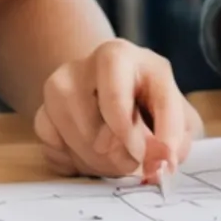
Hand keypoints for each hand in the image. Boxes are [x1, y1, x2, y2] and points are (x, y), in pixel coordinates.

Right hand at [34, 39, 202, 180]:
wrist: (113, 91)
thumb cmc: (151, 103)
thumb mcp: (178, 115)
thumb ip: (178, 139)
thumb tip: (162, 164)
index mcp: (120, 56)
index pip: (117, 100)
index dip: (136, 139)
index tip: (156, 161)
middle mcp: (82, 65)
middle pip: (96, 129)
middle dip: (123, 157)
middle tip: (137, 162)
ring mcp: (58, 88)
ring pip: (77, 143)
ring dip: (102, 164)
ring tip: (117, 159)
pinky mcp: (42, 112)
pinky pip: (55, 150)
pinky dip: (75, 163)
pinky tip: (91, 152)